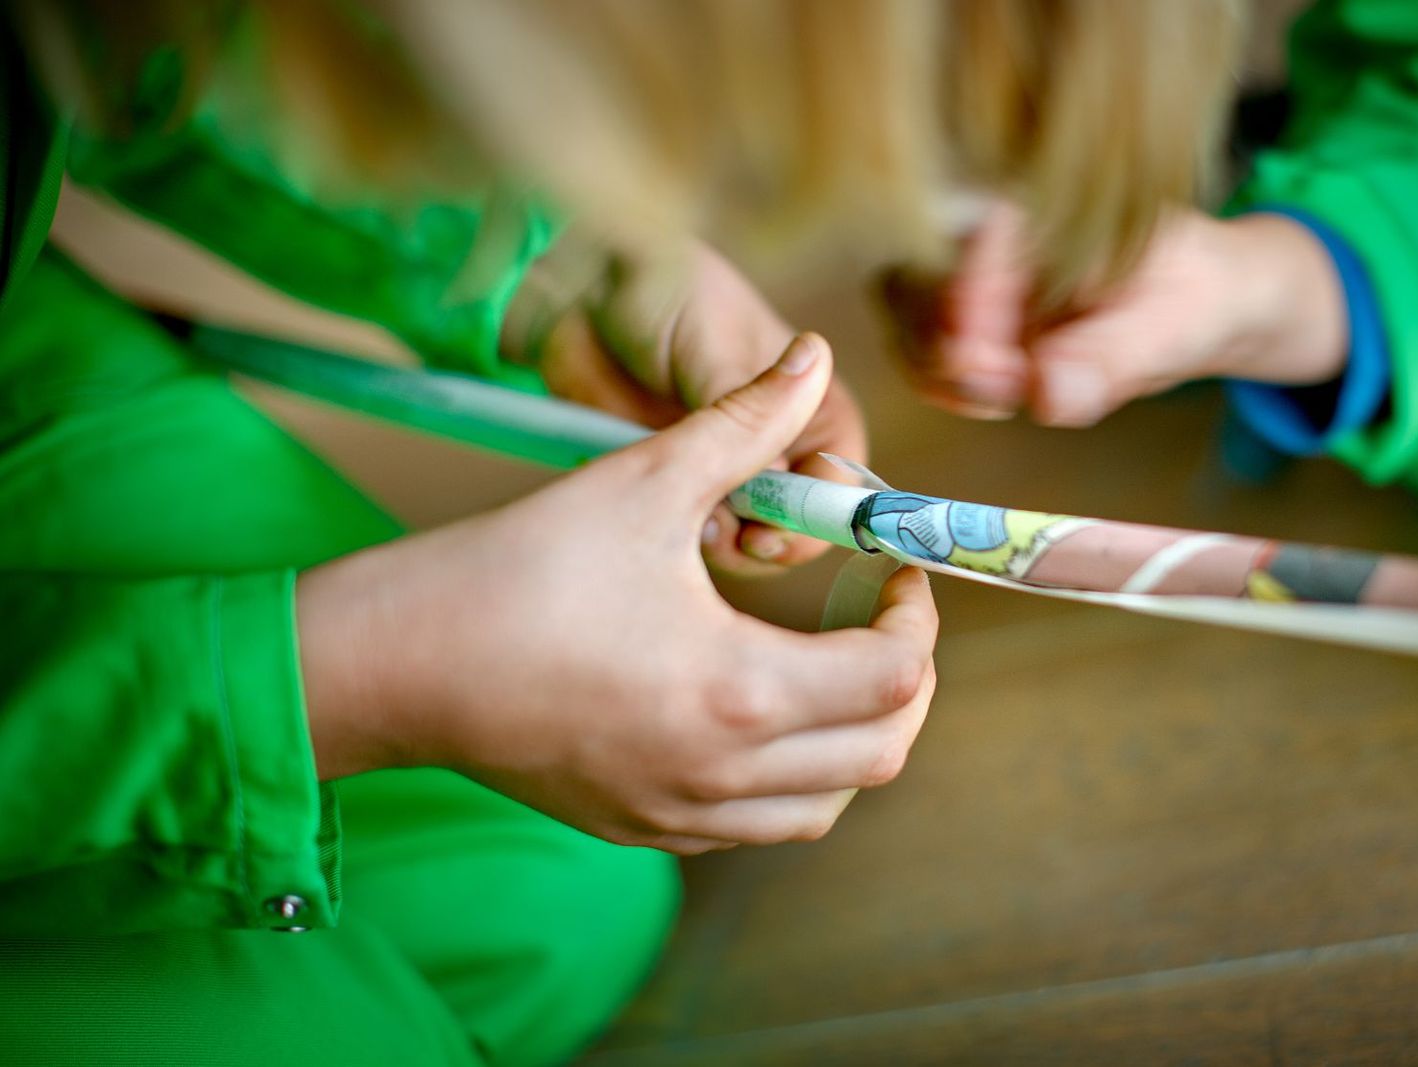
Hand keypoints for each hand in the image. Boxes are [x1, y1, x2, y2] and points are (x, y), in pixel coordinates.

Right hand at [298, 335, 938, 853]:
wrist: (395, 663)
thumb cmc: (516, 569)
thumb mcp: (641, 482)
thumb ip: (745, 424)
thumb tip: (812, 359)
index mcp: (740, 693)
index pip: (894, 675)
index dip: (914, 613)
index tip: (889, 565)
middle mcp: (722, 775)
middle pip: (883, 752)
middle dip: (902, 678)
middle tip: (874, 611)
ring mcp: (683, 814)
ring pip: (826, 805)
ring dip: (854, 735)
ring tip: (828, 660)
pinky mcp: (643, 828)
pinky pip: (759, 824)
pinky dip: (792, 776)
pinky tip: (758, 708)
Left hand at [533, 242, 867, 574]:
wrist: (580, 292)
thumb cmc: (664, 291)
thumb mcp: (712, 342)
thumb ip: (744, 408)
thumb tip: (782, 459)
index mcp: (811, 404)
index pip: (839, 481)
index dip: (818, 517)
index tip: (774, 533)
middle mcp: (778, 444)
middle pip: (796, 526)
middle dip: (764, 539)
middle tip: (725, 533)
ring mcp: (724, 469)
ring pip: (740, 541)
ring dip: (717, 540)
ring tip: (683, 515)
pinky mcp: (673, 486)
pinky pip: (685, 535)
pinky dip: (672, 536)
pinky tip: (652, 510)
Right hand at [884, 201, 1347, 426]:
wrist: (1208, 298)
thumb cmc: (1199, 291)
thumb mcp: (1173, 324)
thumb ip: (1111, 357)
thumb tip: (1046, 397)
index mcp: (1032, 201)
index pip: (957, 248)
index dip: (962, 316)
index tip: (992, 377)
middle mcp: (986, 227)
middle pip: (907, 280)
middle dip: (938, 348)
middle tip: (996, 394)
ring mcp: (970, 272)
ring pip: (906, 318)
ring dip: (939, 372)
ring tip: (1001, 399)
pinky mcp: (970, 314)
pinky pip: (926, 348)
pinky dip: (949, 384)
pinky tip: (998, 399)